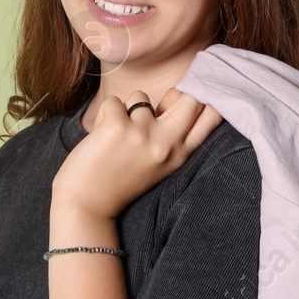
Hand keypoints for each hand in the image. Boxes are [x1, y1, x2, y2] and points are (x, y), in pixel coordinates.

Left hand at [51, 87, 222, 219]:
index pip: (212, 117)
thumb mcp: (155, 162)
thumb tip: (176, 92)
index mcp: (179, 155)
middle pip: (190, 98)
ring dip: (126, 110)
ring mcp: (142, 133)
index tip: (197, 94)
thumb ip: (168, 132)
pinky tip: (100, 137)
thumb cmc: (117, 181)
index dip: (207, 98)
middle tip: (151, 114)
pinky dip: (104, 115)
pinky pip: (114, 102)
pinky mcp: (117, 126)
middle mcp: (166, 144)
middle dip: (174, 95)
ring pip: (141, 97)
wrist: (86, 206)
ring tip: (117, 136)